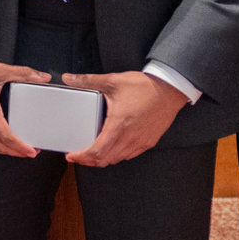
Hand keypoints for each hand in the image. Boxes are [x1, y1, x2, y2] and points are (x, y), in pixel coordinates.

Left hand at [63, 71, 188, 166]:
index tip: (72, 156)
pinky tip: (112, 145)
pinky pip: (129, 155)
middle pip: (106, 160)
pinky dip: (117, 154)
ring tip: (93, 150)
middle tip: (79, 154)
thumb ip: (88, 80)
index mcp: (118, 125)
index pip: (97, 151)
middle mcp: (130, 138)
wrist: (170, 90)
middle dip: (89, 160)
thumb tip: (68, 78)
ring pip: (118, 159)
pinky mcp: (148, 142)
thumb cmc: (144, 86)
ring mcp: (141, 142)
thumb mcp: (112, 81)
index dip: (82, 157)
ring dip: (104, 158)